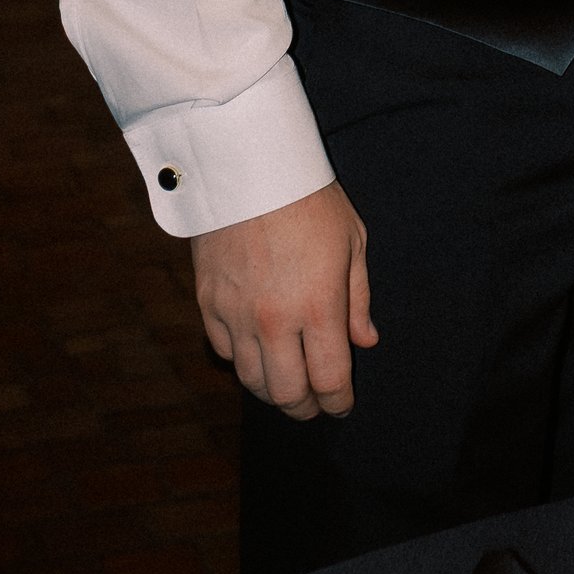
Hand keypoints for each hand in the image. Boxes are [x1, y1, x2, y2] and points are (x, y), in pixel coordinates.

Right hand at [191, 181, 376, 418]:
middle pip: (287, 393)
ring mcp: (236, 314)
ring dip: (272, 391)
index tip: (343, 405)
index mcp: (319, 306)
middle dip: (306, 408)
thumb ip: (358, 298)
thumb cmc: (309, 198)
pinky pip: (224, 352)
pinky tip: (257, 354)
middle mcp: (275, 320)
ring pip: (252, 380)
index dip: (338, 402)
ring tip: (287, 385)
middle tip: (316, 405)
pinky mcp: (208, 303)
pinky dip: (242, 361)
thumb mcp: (351, 241)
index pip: (328, 381)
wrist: (247, 165)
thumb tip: (365, 341)